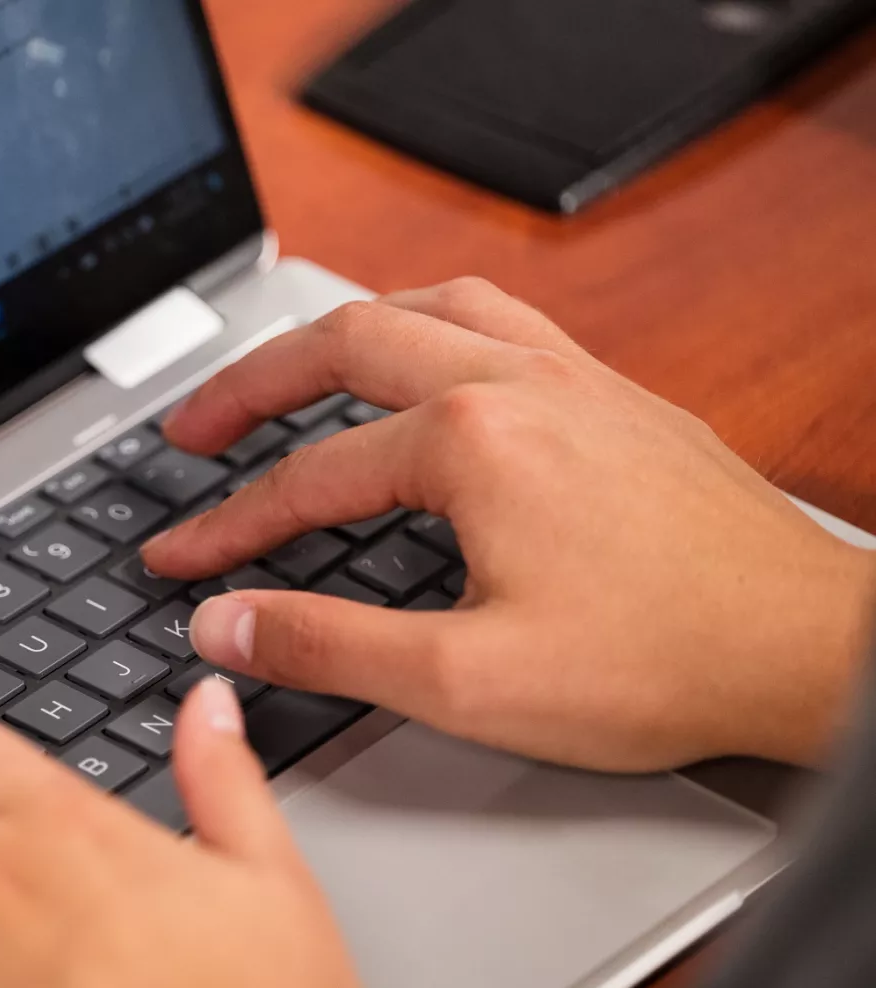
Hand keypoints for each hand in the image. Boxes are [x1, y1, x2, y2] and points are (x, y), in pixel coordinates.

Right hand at [143, 278, 875, 770]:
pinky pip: (500, 316)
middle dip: (249, 384)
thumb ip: (328, 646)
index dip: (226, 525)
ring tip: (289, 366)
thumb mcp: (466, 680)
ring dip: (340, 329)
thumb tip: (226, 623)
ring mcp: (573, 377)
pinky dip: (429, 322)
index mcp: (471, 440)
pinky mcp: (616, 394)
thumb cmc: (663, 663)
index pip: (305, 478)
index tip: (179, 560)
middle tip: (192, 427)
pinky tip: (427, 358)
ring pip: (426, 304)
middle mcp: (518, 381)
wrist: (810, 648)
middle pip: (344, 344)